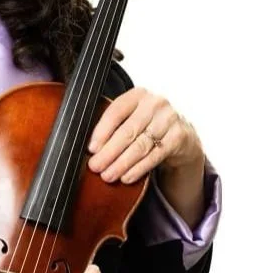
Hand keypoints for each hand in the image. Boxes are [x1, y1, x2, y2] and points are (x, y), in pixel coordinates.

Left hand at [86, 87, 203, 183]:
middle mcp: (155, 103)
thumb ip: (114, 126)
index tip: (91, 148)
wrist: (181, 135)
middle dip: (108, 152)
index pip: (116, 111)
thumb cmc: (147, 126)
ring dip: (121, 163)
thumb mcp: (131, 118)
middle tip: (95, 166)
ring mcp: (169, 119)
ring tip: (108, 175)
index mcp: (138, 94)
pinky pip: (154, 156)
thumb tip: (91, 149)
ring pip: (140, 146)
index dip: (102, 131)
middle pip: (128, 131)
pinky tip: (126, 177)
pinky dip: (138, 169)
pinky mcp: (179, 137)